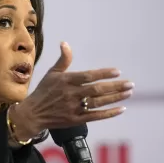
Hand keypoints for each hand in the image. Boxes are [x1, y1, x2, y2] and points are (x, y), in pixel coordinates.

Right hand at [11, 42, 133, 138]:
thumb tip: (65, 43)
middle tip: (130, 84)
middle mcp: (71, 94)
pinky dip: (109, 114)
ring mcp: (74, 108)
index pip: (88, 76)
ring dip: (115, 98)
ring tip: (128, 93)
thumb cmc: (43, 92)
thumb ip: (63, 60)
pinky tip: (121, 109)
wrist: (33, 114)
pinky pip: (95, 116)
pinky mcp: (75, 120)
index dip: (104, 74)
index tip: (117, 72)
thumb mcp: (51, 73)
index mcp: (66, 81)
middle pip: (97, 90)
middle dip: (115, 87)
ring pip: (99, 103)